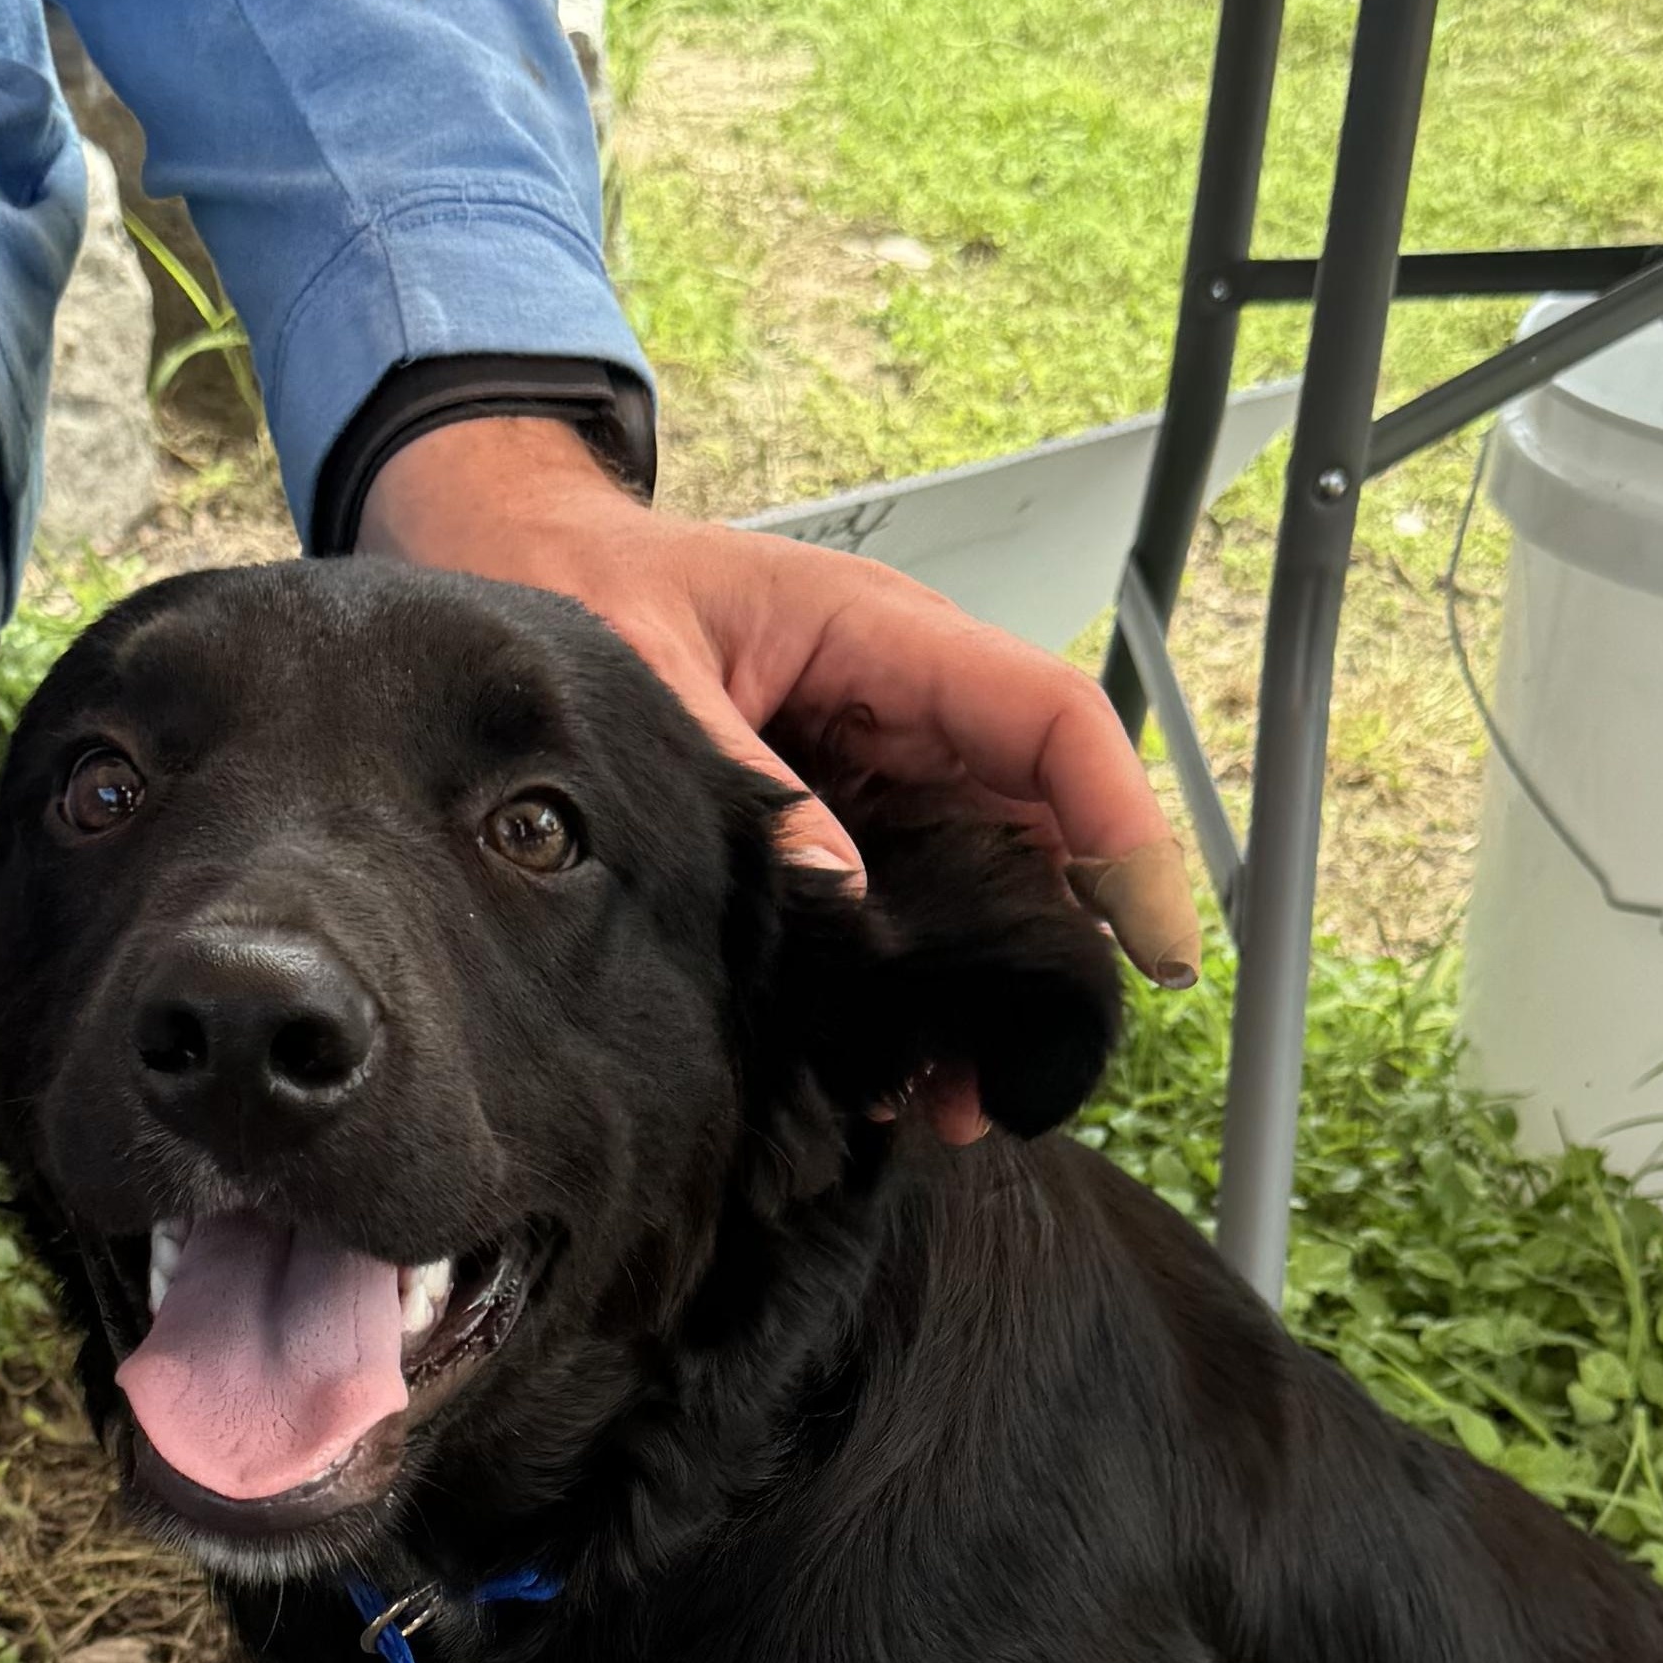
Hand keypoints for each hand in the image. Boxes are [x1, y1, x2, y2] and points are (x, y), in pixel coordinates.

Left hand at [361, 418, 1198, 1138]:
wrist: (508, 559)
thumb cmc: (573, 583)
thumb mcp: (645, 669)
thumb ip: (744, 779)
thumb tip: (846, 897)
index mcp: (882, 638)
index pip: (1053, 723)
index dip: (1123, 830)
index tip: (1154, 943)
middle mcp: (904, 701)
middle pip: (1042, 822)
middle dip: (1056, 950)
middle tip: (1025, 1075)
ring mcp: (877, 761)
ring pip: (987, 877)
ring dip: (984, 991)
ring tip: (950, 1103)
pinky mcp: (838, 813)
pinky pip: (912, 901)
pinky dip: (913, 989)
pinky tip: (885, 1071)